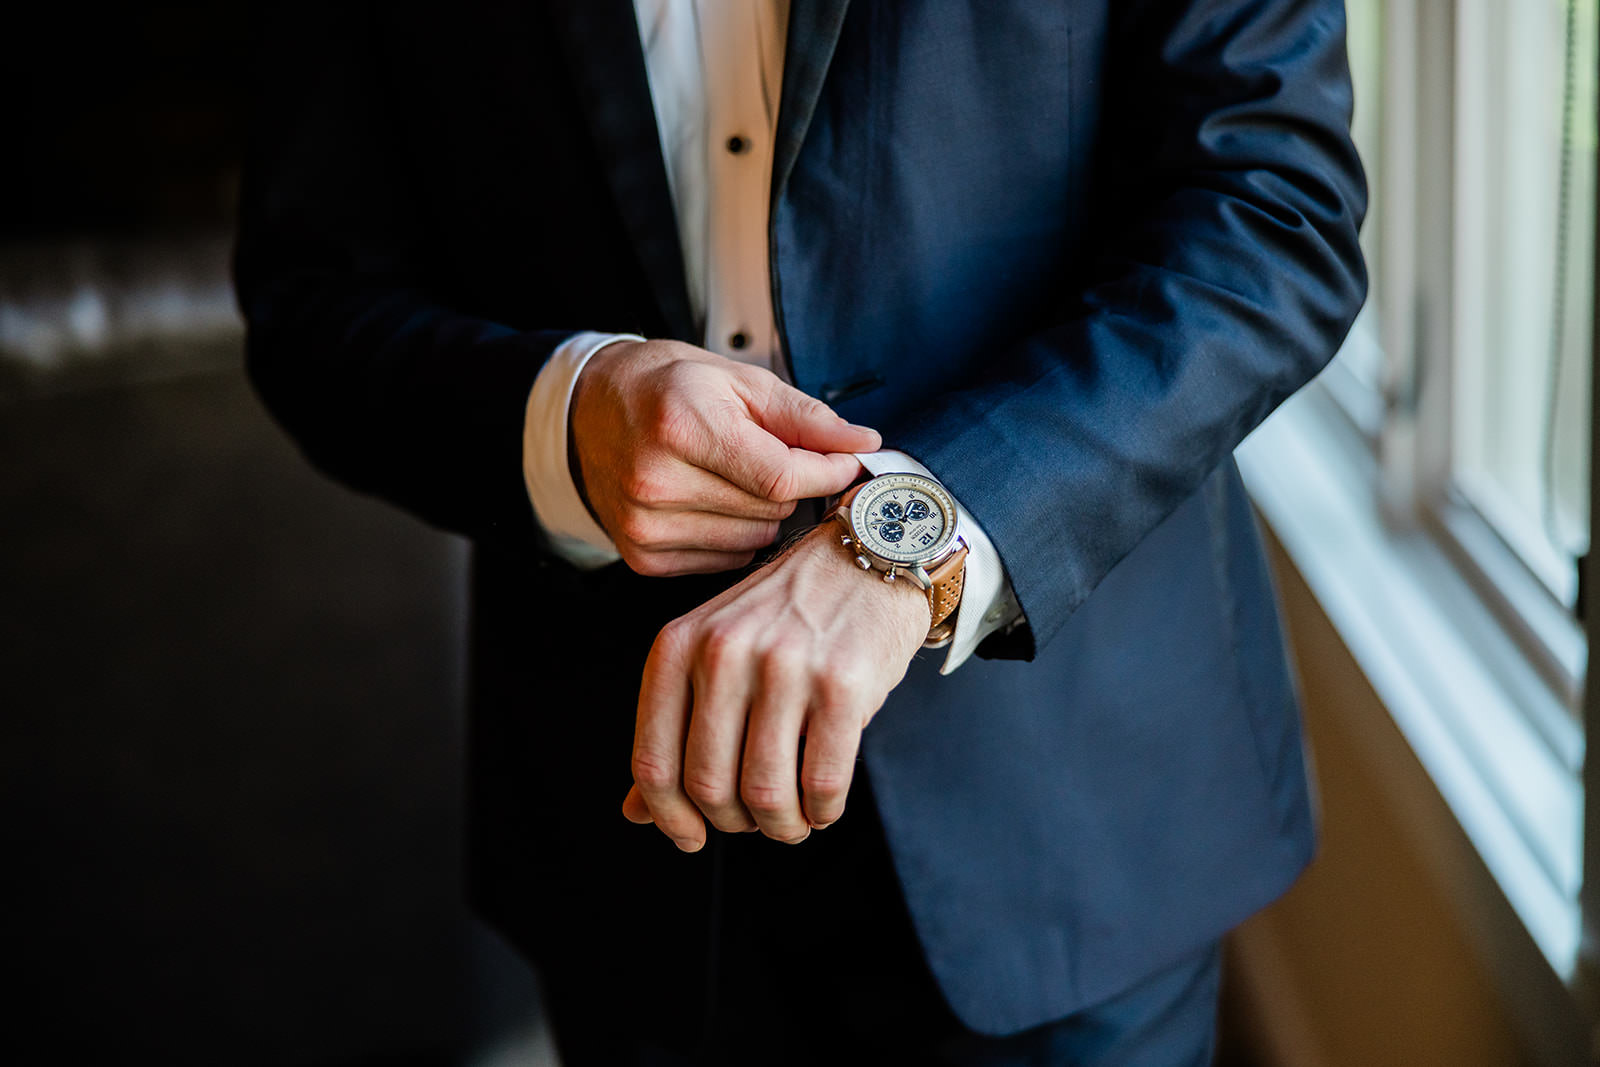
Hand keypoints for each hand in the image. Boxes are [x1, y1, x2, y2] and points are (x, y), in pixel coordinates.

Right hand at [570, 338, 879, 575]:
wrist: (590, 412)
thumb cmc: (667, 389)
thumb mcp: (740, 381)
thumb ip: (806, 418)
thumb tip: (864, 444)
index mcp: (682, 426)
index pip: (783, 477)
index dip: (827, 473)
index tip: (845, 462)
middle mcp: (657, 481)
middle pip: (772, 511)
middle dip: (789, 486)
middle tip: (767, 455)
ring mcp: (646, 525)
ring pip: (755, 542)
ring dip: (762, 514)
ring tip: (732, 476)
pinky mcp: (643, 557)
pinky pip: (726, 561)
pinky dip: (734, 536)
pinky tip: (710, 502)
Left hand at [621, 523, 929, 849]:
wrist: (870, 556)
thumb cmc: (787, 615)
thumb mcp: (714, 652)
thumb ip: (674, 726)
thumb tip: (636, 811)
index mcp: (679, 645)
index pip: (653, 761)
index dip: (669, 817)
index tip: (691, 837)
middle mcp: (724, 652)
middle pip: (709, 786)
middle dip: (734, 823)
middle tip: (757, 820)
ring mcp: (785, 667)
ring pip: (765, 794)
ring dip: (780, 826)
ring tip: (792, 819)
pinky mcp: (843, 685)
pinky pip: (822, 784)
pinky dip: (822, 811)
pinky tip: (824, 803)